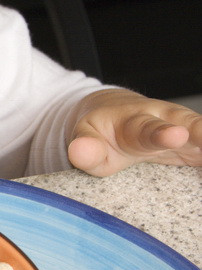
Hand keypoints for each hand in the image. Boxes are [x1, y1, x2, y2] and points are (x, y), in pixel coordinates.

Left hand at [67, 89, 201, 175]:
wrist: (118, 116)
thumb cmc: (103, 131)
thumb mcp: (86, 137)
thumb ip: (84, 148)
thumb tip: (79, 152)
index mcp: (137, 121)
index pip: (149, 127)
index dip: (163, 132)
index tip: (176, 135)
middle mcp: (170, 122)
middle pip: (194, 128)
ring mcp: (191, 135)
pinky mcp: (201, 149)